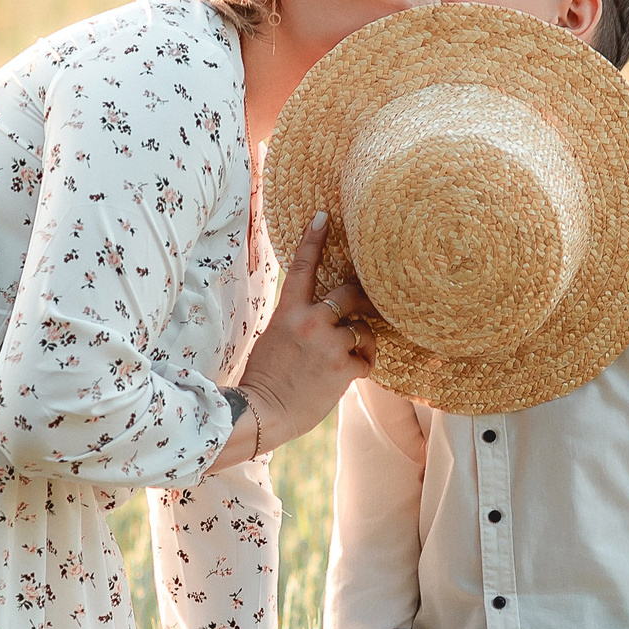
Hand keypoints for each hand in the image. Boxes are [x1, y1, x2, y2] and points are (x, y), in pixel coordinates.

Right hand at [233, 214, 377, 453]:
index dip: (314, 239)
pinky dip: (362, 367)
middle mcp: (310, 321)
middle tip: (367, 305)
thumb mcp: (274, 339)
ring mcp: (328, 343)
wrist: (261, 413)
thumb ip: (298, 322)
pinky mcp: (343, 368)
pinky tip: (347, 377)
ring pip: (362, 329)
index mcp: (287, 312)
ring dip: (362, 342)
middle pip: (350, 293)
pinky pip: (367, 359)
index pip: (303, 267)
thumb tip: (326, 317)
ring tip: (347, 359)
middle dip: (362, 298)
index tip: (323, 216)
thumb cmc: (265, 378)